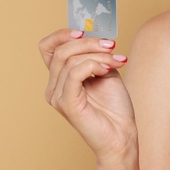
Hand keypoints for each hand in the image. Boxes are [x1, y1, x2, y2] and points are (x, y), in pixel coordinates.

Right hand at [39, 28, 136, 165]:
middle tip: (111, 45)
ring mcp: (57, 97)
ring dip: (98, 55)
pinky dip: (93, 65)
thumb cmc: (114, 109)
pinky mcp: (67, 104)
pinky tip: (107, 70)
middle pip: (61, 50)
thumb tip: (93, 36)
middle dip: (89, 43)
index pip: (48, 48)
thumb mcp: (104, 72)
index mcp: (59, 79)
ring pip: (69, 59)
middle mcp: (53, 88)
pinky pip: (74, 73)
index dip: (62, 34)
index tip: (85, 32)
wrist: (122, 137)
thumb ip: (94, 55)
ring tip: (116, 62)